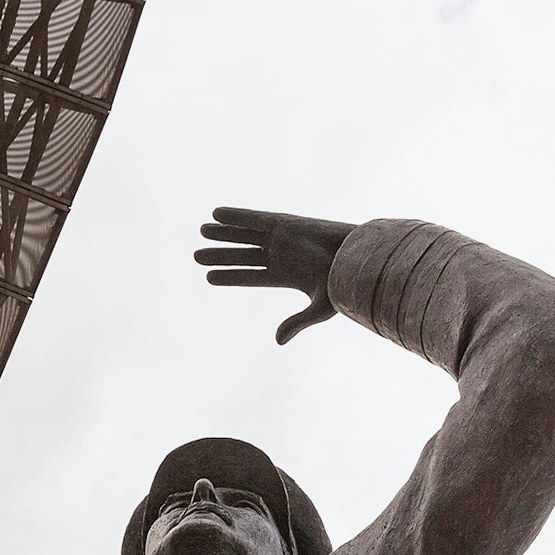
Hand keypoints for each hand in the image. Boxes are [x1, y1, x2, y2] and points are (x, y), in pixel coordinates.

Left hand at [196, 208, 354, 344]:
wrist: (357, 257)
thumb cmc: (343, 283)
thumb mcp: (319, 309)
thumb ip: (297, 322)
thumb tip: (277, 341)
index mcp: (285, 277)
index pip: (250, 277)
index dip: (230, 276)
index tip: (209, 278)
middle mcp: (280, 256)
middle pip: (243, 256)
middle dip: (220, 255)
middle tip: (196, 256)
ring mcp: (281, 238)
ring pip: (245, 236)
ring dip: (224, 233)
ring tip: (202, 231)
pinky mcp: (284, 222)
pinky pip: (255, 219)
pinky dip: (236, 216)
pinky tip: (216, 214)